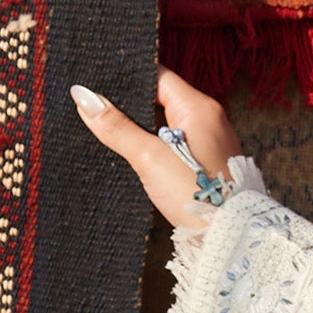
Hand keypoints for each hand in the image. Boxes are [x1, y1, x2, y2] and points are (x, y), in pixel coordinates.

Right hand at [72, 68, 242, 230]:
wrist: (229, 236)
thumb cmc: (195, 193)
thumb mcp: (149, 157)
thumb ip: (116, 126)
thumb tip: (83, 96)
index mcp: (200, 107)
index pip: (159, 76)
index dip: (128, 78)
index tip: (98, 80)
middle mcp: (210, 119)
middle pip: (162, 100)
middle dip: (130, 105)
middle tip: (96, 107)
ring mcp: (211, 142)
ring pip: (167, 124)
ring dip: (141, 128)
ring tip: (107, 129)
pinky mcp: (208, 164)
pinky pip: (176, 145)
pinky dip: (155, 146)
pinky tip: (134, 154)